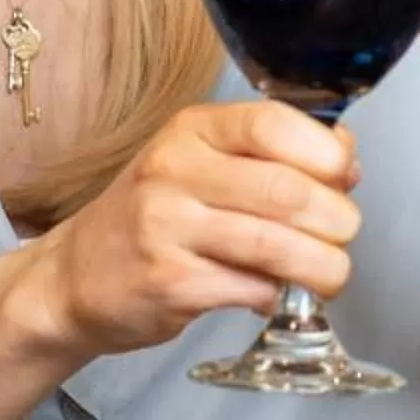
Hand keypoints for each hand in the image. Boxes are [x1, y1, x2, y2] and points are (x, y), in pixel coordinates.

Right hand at [12, 102, 362, 360]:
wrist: (73, 277)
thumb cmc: (154, 214)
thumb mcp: (200, 163)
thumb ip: (268, 156)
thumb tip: (346, 163)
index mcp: (191, 130)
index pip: (271, 124)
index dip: (325, 152)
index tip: (347, 176)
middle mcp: (174, 172)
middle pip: (284, 190)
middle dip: (336, 218)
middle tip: (345, 234)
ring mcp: (167, 229)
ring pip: (273, 245)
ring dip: (321, 265)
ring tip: (332, 274)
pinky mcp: (169, 283)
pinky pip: (249, 288)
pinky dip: (276, 295)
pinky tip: (276, 295)